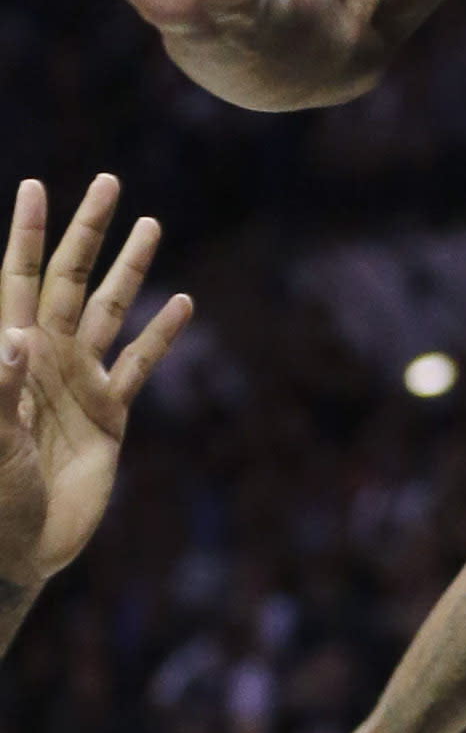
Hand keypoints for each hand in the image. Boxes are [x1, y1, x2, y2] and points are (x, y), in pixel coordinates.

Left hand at [0, 176, 194, 598]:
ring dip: (130, 267)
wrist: (18, 550)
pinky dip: (162, 332)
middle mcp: (44, 357)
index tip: (37, 187)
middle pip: (70, 280)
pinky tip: (182, 303)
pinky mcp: (110, 413)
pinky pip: (140, 363)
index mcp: (9, 355)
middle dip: (86, 231)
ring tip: (150, 224)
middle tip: (106, 182)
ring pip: (110, 309)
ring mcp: (79, 382)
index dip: (28, 236)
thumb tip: (14, 332)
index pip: (18, 280)